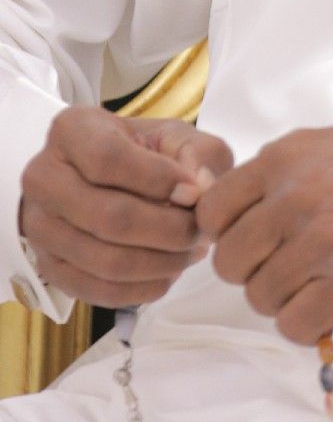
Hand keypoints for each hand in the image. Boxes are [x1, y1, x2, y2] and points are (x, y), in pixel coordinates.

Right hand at [19, 107, 233, 307]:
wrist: (106, 179)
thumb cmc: (144, 153)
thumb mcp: (176, 137)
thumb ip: (200, 155)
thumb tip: (203, 189)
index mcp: (71, 130)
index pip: (108, 159)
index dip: (158, 180)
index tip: (194, 192)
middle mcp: (43, 178)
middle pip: (109, 217)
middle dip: (169, 230)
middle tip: (202, 231)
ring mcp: (39, 227)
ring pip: (106, 260)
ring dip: (162, 262)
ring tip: (191, 250)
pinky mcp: (49, 267)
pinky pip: (98, 291)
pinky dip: (143, 288)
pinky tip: (169, 272)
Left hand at [196, 110, 332, 343]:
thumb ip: (302, 166)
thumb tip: (271, 196)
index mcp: (289, 155)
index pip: (213, 209)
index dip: (229, 233)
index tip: (254, 241)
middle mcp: (293, 196)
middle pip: (230, 261)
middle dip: (255, 272)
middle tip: (291, 271)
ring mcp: (320, 239)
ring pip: (260, 297)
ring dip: (286, 301)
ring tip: (321, 288)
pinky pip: (295, 324)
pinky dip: (309, 325)